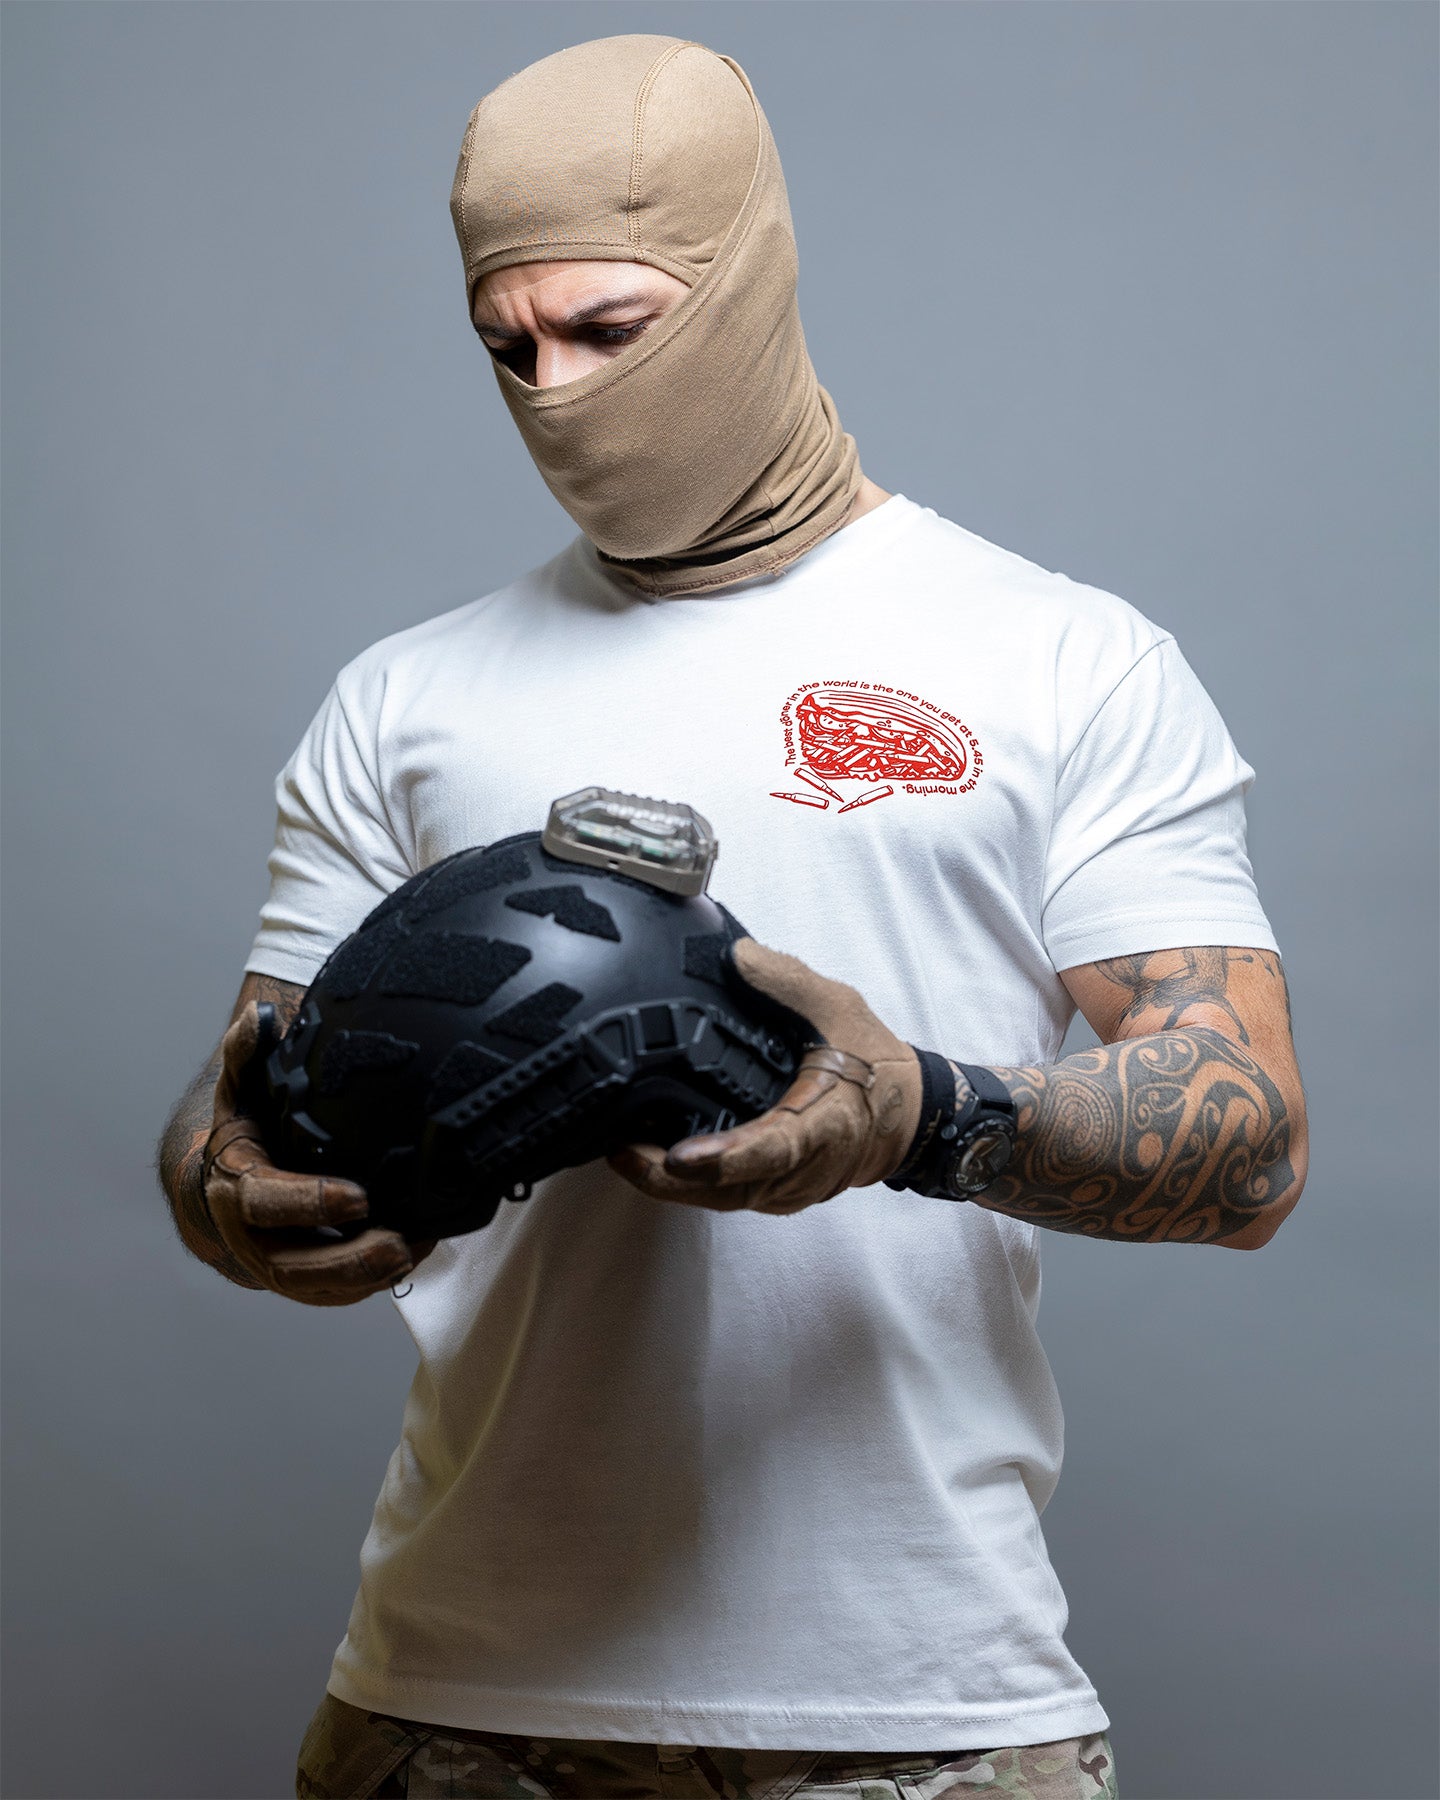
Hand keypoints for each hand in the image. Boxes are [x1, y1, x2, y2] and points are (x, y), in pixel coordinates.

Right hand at [201, 1002, 434, 1305]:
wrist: (225, 1186)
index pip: (266, 1201)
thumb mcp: (240, 1091)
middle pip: (292, 1264)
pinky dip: (373, 1283)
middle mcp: (251, 1236)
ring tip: (414, 1253)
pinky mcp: (305, 1280)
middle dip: (346, 1260)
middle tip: (398, 1243)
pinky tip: (416, 1256)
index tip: (358, 1197)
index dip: (309, 1203)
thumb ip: (246, 1054)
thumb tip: (257, 1015)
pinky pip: (336, 1293)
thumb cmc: (246, 1132)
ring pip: (317, 1288)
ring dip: (366, 1278)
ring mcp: (277, 1265)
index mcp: (236, 1187)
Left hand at [609, 938, 921, 1214]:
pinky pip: (729, 1198)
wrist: (909, 1116)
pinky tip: (654, 1163)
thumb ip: (788, 981)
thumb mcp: (841, 1009)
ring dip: (672, 1187)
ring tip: (623, 1155)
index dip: (726, 1157)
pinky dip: (690, 1186)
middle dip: (671, 1181)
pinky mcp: (778, 1193)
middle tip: (620, 1152)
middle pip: (733, 1189)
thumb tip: (735, 956)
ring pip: (725, 1201)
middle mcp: (806, 1168)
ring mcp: (791, 1188)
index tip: (680, 1157)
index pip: (773, 1148)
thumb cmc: (876, 1065)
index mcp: (826, 1123)